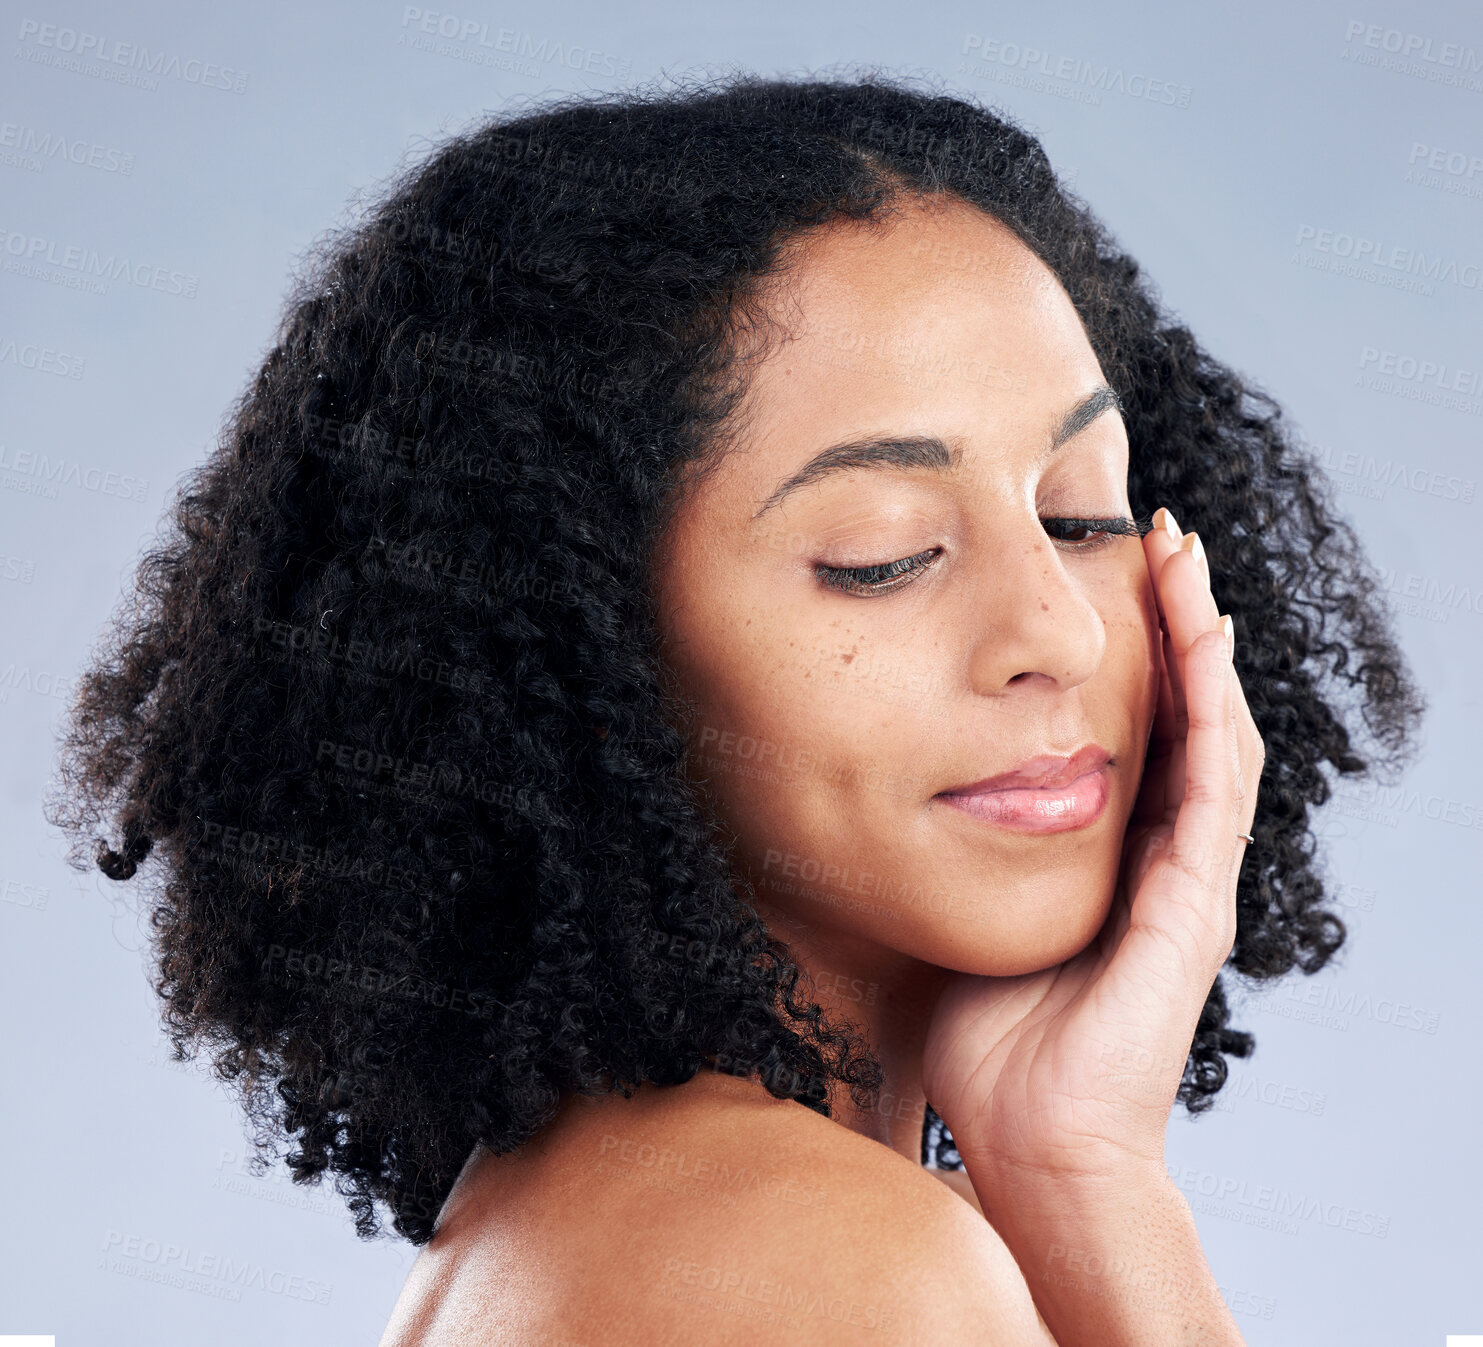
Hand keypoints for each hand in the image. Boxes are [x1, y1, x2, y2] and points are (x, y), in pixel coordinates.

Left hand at [922, 506, 1264, 1193]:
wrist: (1030, 1139)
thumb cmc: (992, 1042)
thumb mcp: (971, 915)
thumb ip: (962, 853)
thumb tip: (901, 788)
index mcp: (1116, 857)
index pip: (1140, 731)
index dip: (1133, 653)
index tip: (1105, 572)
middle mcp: (1164, 858)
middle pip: (1184, 715)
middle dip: (1174, 624)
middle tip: (1154, 537)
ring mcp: (1189, 880)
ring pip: (1214, 734)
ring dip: (1202, 645)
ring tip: (1182, 561)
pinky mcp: (1194, 905)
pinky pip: (1213, 789)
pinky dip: (1212, 711)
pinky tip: (1202, 645)